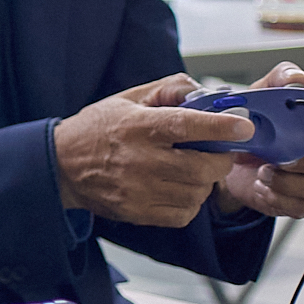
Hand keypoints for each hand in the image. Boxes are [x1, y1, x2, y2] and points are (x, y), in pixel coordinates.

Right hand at [55, 74, 244, 225]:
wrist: (61, 165)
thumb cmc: (98, 129)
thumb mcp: (128, 99)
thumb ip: (168, 90)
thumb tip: (206, 92)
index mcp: (138, 127)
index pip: (187, 125)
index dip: (220, 127)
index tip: (243, 127)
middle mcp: (139, 159)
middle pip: (202, 168)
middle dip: (219, 160)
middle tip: (216, 153)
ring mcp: (138, 189)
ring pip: (196, 192)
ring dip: (203, 181)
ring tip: (189, 170)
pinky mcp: (138, 211)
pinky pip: (183, 213)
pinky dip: (189, 202)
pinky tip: (176, 188)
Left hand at [214, 65, 303, 219]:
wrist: (227, 159)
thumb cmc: (254, 125)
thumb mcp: (260, 96)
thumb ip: (278, 79)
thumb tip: (297, 78)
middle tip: (280, 159)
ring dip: (290, 182)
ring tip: (263, 172)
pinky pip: (303, 205)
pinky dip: (278, 197)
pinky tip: (263, 186)